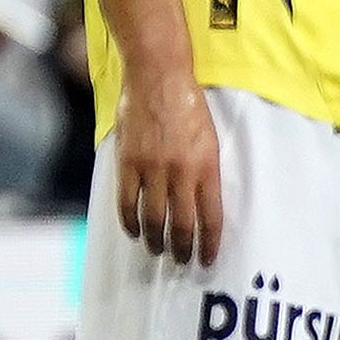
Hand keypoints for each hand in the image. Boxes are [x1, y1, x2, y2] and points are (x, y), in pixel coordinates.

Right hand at [108, 83, 220, 266]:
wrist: (158, 78)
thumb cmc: (188, 106)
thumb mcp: (210, 139)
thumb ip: (206, 172)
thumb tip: (201, 204)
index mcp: (207, 167)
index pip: (211, 217)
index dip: (210, 244)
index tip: (208, 259)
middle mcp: (181, 172)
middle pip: (182, 224)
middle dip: (183, 249)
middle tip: (181, 261)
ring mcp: (152, 168)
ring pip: (154, 218)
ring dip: (156, 240)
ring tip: (157, 251)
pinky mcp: (128, 162)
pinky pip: (127, 201)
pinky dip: (130, 220)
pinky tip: (134, 230)